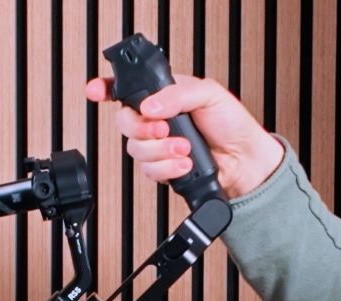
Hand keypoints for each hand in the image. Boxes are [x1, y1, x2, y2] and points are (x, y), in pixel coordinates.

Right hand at [85, 74, 285, 198]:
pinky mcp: (163, 168)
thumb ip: (178, 94)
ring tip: (186, 148)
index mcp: (164, 95)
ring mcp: (158, 145)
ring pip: (135, 150)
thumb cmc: (232, 124)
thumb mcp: (210, 94)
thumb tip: (150, 105)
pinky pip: (149, 170)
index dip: (106, 89)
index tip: (95, 91)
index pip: (126, 88)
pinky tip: (185, 163)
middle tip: (165, 128)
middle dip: (143, 128)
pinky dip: (167, 167)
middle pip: (125, 122)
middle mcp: (157, 120)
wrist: (245, 161)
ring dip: (161, 150)